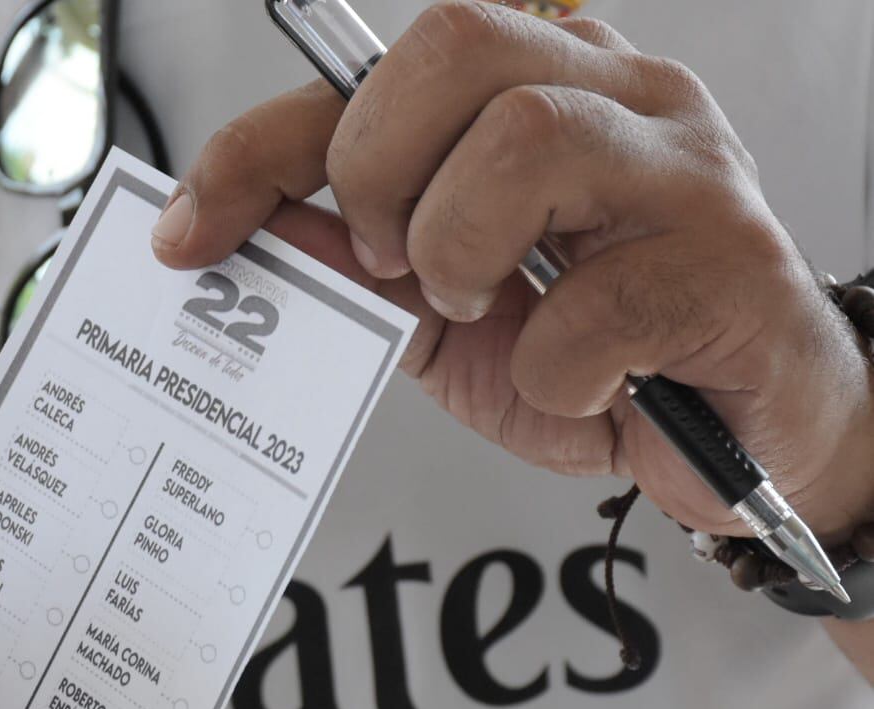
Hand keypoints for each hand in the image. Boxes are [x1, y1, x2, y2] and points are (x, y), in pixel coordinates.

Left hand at [152, 0, 873, 536]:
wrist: (743, 438)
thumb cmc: (601, 359)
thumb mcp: (447, 312)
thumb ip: (360, 262)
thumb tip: (253, 226)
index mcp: (539, 88)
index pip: (373, 74)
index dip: (259, 145)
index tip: (188, 227)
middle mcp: (619, 97)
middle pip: (453, 46)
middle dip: (375, 175)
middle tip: (396, 266)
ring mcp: (685, 169)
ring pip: (524, 139)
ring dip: (460, 256)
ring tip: (491, 311)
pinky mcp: (730, 263)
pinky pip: (593, 305)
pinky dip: (552, 372)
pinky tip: (580, 384)